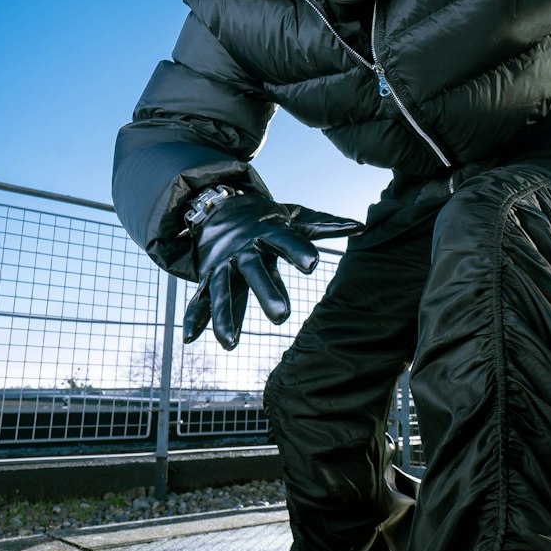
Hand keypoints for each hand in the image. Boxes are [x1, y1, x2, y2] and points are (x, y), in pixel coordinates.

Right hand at [182, 194, 362, 349]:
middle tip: (283, 316)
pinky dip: (193, 318)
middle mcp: (243, 250)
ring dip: (224, 317)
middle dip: (266, 293)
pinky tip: (189, 339)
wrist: (217, 206)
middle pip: (254, 272)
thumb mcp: (295, 217)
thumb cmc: (266, 218)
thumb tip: (361, 226)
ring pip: (221, 292)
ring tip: (231, 344)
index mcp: (267, 233)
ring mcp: (222, 265)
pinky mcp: (207, 277)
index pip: (285, 241)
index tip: (313, 264)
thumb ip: (326, 225)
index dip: (298, 251)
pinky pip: (198, 299)